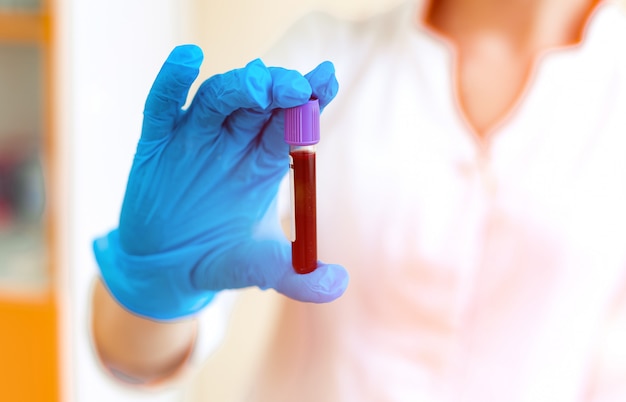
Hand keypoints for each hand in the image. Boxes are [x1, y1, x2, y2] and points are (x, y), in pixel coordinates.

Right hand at [93, 45, 348, 319]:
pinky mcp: (157, 142)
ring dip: (238, 87)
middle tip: (297, 87)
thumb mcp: (258, 269)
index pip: (290, 123)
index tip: (329, 80)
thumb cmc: (219, 260)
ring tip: (258, 83)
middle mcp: (232, 143)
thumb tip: (339, 285)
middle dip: (279, 90)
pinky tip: (187, 59)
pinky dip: (172, 81)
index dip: (310, 101)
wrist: (167, 271)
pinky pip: (162, 106)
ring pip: (218, 98)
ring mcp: (194, 138)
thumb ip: (297, 276)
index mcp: (262, 163)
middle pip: (260, 103)